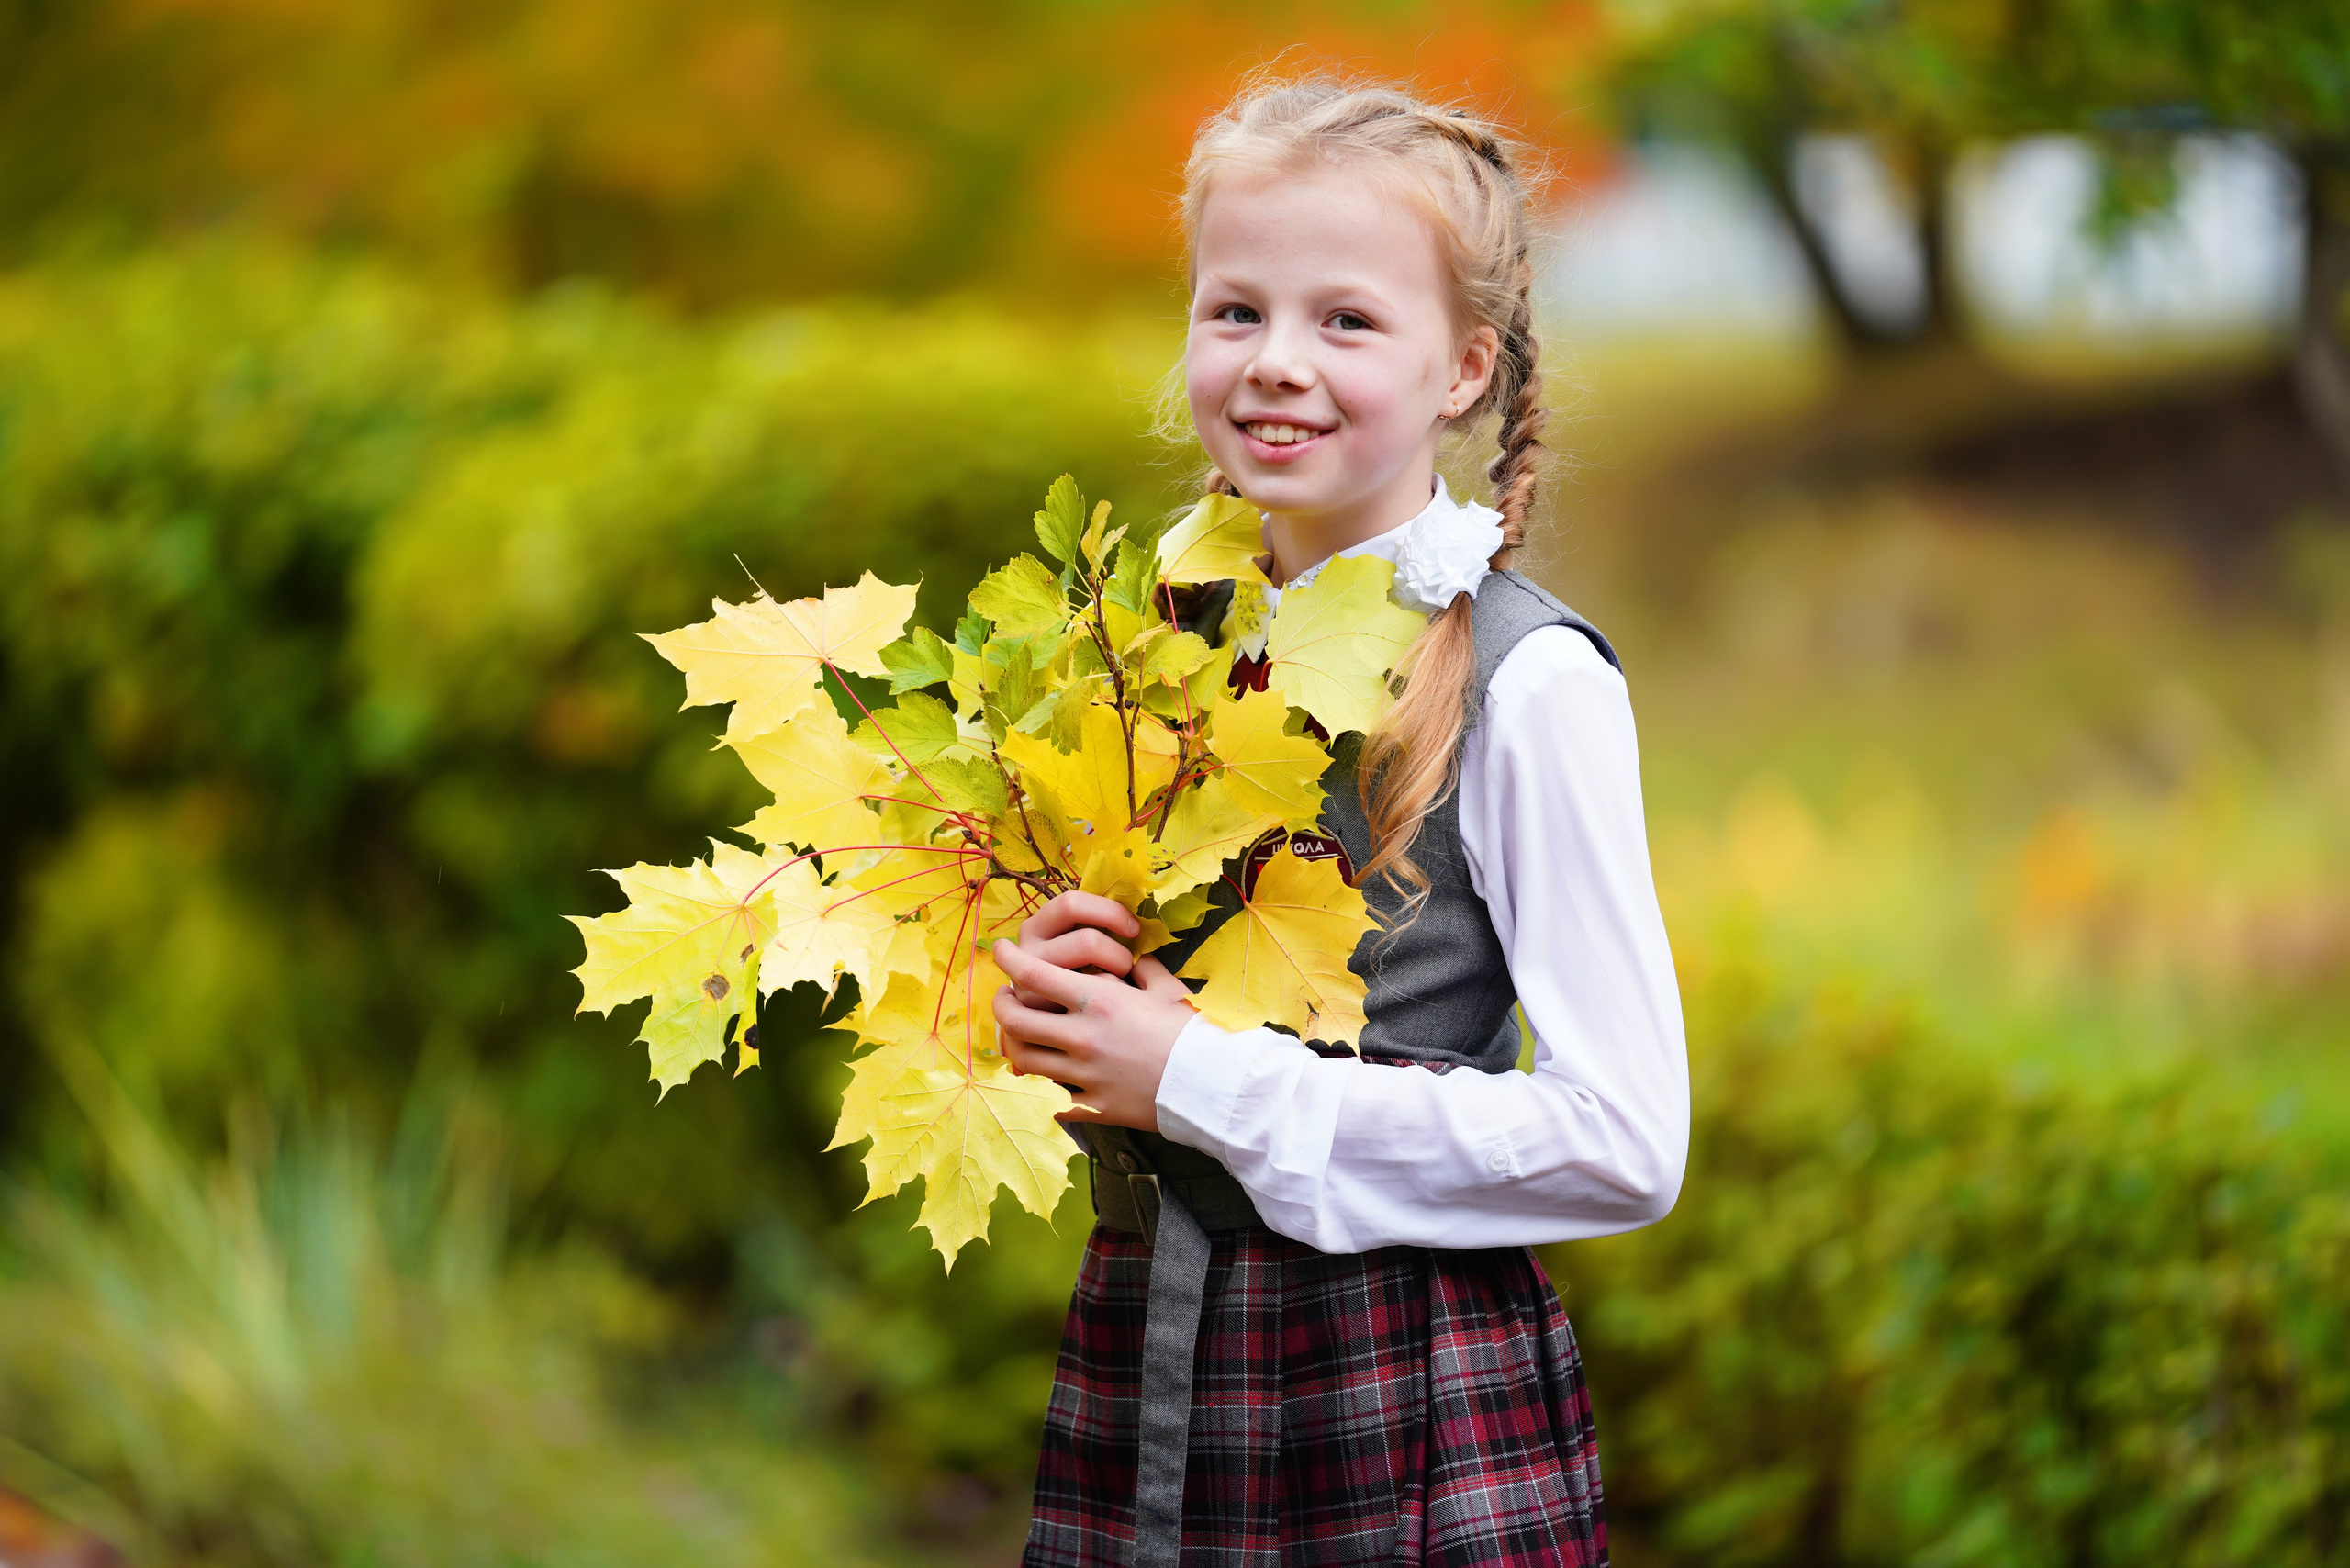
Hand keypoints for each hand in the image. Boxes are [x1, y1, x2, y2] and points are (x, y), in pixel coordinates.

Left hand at [991, 896, 1196, 1131]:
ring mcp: (1084, 1075)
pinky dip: (1046, 1090)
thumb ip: (1142, 969)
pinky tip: (1048, 1081)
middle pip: (1015, 1018)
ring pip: (1025, 1059)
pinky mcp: (1094, 1106)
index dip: (1009, 959)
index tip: (1000, 950)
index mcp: (1099, 1000)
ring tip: (1018, 1035)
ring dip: (1014, 1044)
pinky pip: (1055, 1100)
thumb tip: (1132, 959)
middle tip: (1003, 996)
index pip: (1034, 973)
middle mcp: (1083, 1036)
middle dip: (1001, 1004)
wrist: (1213, 1084)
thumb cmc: (1194, 1031)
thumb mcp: (1167, 989)